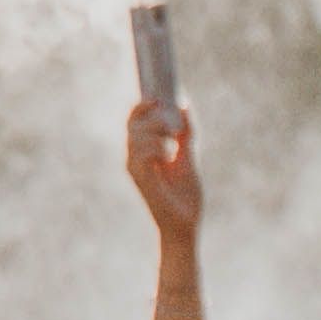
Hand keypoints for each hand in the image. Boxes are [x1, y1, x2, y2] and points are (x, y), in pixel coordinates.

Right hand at [124, 92, 203, 257]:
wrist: (185, 223)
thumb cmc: (184, 196)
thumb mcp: (187, 156)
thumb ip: (184, 134)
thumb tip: (184, 106)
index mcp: (143, 152)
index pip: (134, 121)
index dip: (142, 105)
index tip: (158, 96)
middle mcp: (134, 159)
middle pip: (133, 124)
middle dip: (152, 115)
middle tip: (173, 123)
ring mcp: (136, 169)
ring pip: (136, 136)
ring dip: (157, 130)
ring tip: (173, 138)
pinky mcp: (141, 179)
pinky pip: (142, 153)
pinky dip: (156, 147)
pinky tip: (168, 153)